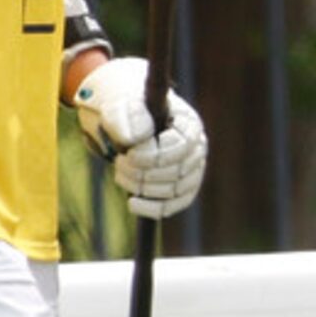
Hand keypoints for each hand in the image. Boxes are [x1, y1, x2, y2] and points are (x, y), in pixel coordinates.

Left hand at [73, 56, 206, 219]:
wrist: (122, 125)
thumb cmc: (124, 113)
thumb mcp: (119, 108)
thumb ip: (127, 118)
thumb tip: (136, 137)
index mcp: (187, 123)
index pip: (182, 146)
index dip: (156, 155)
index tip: (130, 155)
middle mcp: (195, 148)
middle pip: (179, 170)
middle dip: (144, 172)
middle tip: (120, 163)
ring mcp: (191, 170)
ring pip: (176, 190)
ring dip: (144, 188)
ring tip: (121, 175)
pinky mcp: (181, 189)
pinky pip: (175, 204)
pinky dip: (154, 208)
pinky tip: (133, 203)